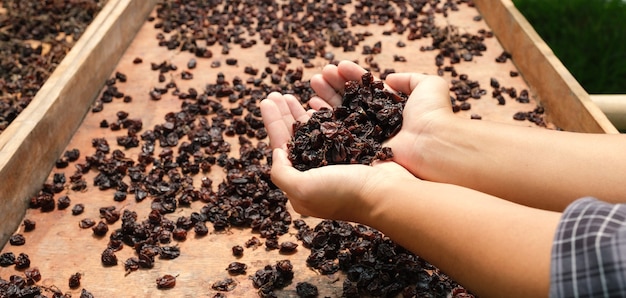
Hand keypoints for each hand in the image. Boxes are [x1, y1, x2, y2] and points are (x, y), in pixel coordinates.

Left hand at [260, 92, 416, 220]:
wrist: (387, 192)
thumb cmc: (344, 192)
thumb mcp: (301, 189)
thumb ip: (281, 172)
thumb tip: (277, 152)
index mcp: (302, 186)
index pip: (281, 149)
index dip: (273, 124)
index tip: (265, 101)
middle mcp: (317, 175)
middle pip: (294, 139)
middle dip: (283, 115)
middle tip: (275, 94)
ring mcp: (336, 162)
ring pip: (312, 132)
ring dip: (299, 112)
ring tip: (288, 95)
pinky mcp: (353, 152)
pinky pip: (333, 129)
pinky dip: (323, 115)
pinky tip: (315, 102)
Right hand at [309, 60, 455, 176]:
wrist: (432, 144)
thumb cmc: (433, 114)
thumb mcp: (429, 85)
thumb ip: (411, 78)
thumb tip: (390, 78)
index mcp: (392, 107)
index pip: (367, 88)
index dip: (351, 76)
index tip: (336, 66)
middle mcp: (378, 122)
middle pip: (350, 100)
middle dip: (334, 85)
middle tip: (318, 74)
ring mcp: (368, 136)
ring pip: (341, 114)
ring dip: (326, 97)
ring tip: (313, 82)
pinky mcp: (360, 150)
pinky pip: (337, 133)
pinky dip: (324, 120)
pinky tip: (311, 107)